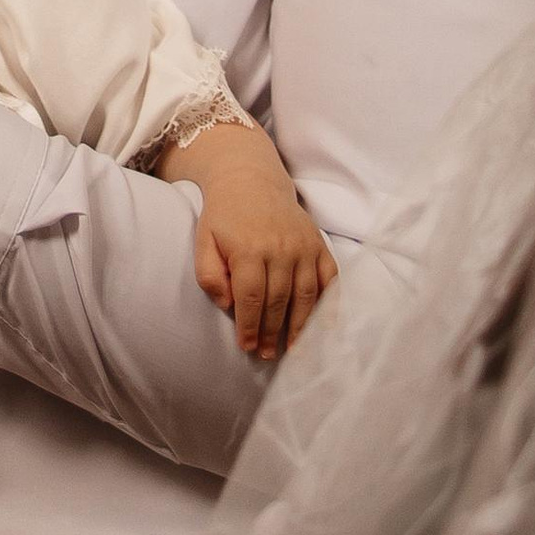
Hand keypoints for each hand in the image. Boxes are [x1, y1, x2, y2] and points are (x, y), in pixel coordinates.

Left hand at [189, 211, 336, 362]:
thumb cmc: (224, 216)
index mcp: (249, 249)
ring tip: (292, 350)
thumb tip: (228, 305)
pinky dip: (329, 304)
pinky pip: (330, 279)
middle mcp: (280, 248)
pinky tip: (323, 326)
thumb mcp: (203, 241)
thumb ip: (209, 275)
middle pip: (278, 301)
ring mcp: (303, 246)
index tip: (246, 347)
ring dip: (299, 327)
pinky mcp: (318, 244)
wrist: (251, 180)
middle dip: (272, 333)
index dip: (249, 327)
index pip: (250, 298)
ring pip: (306, 296)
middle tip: (267, 355)